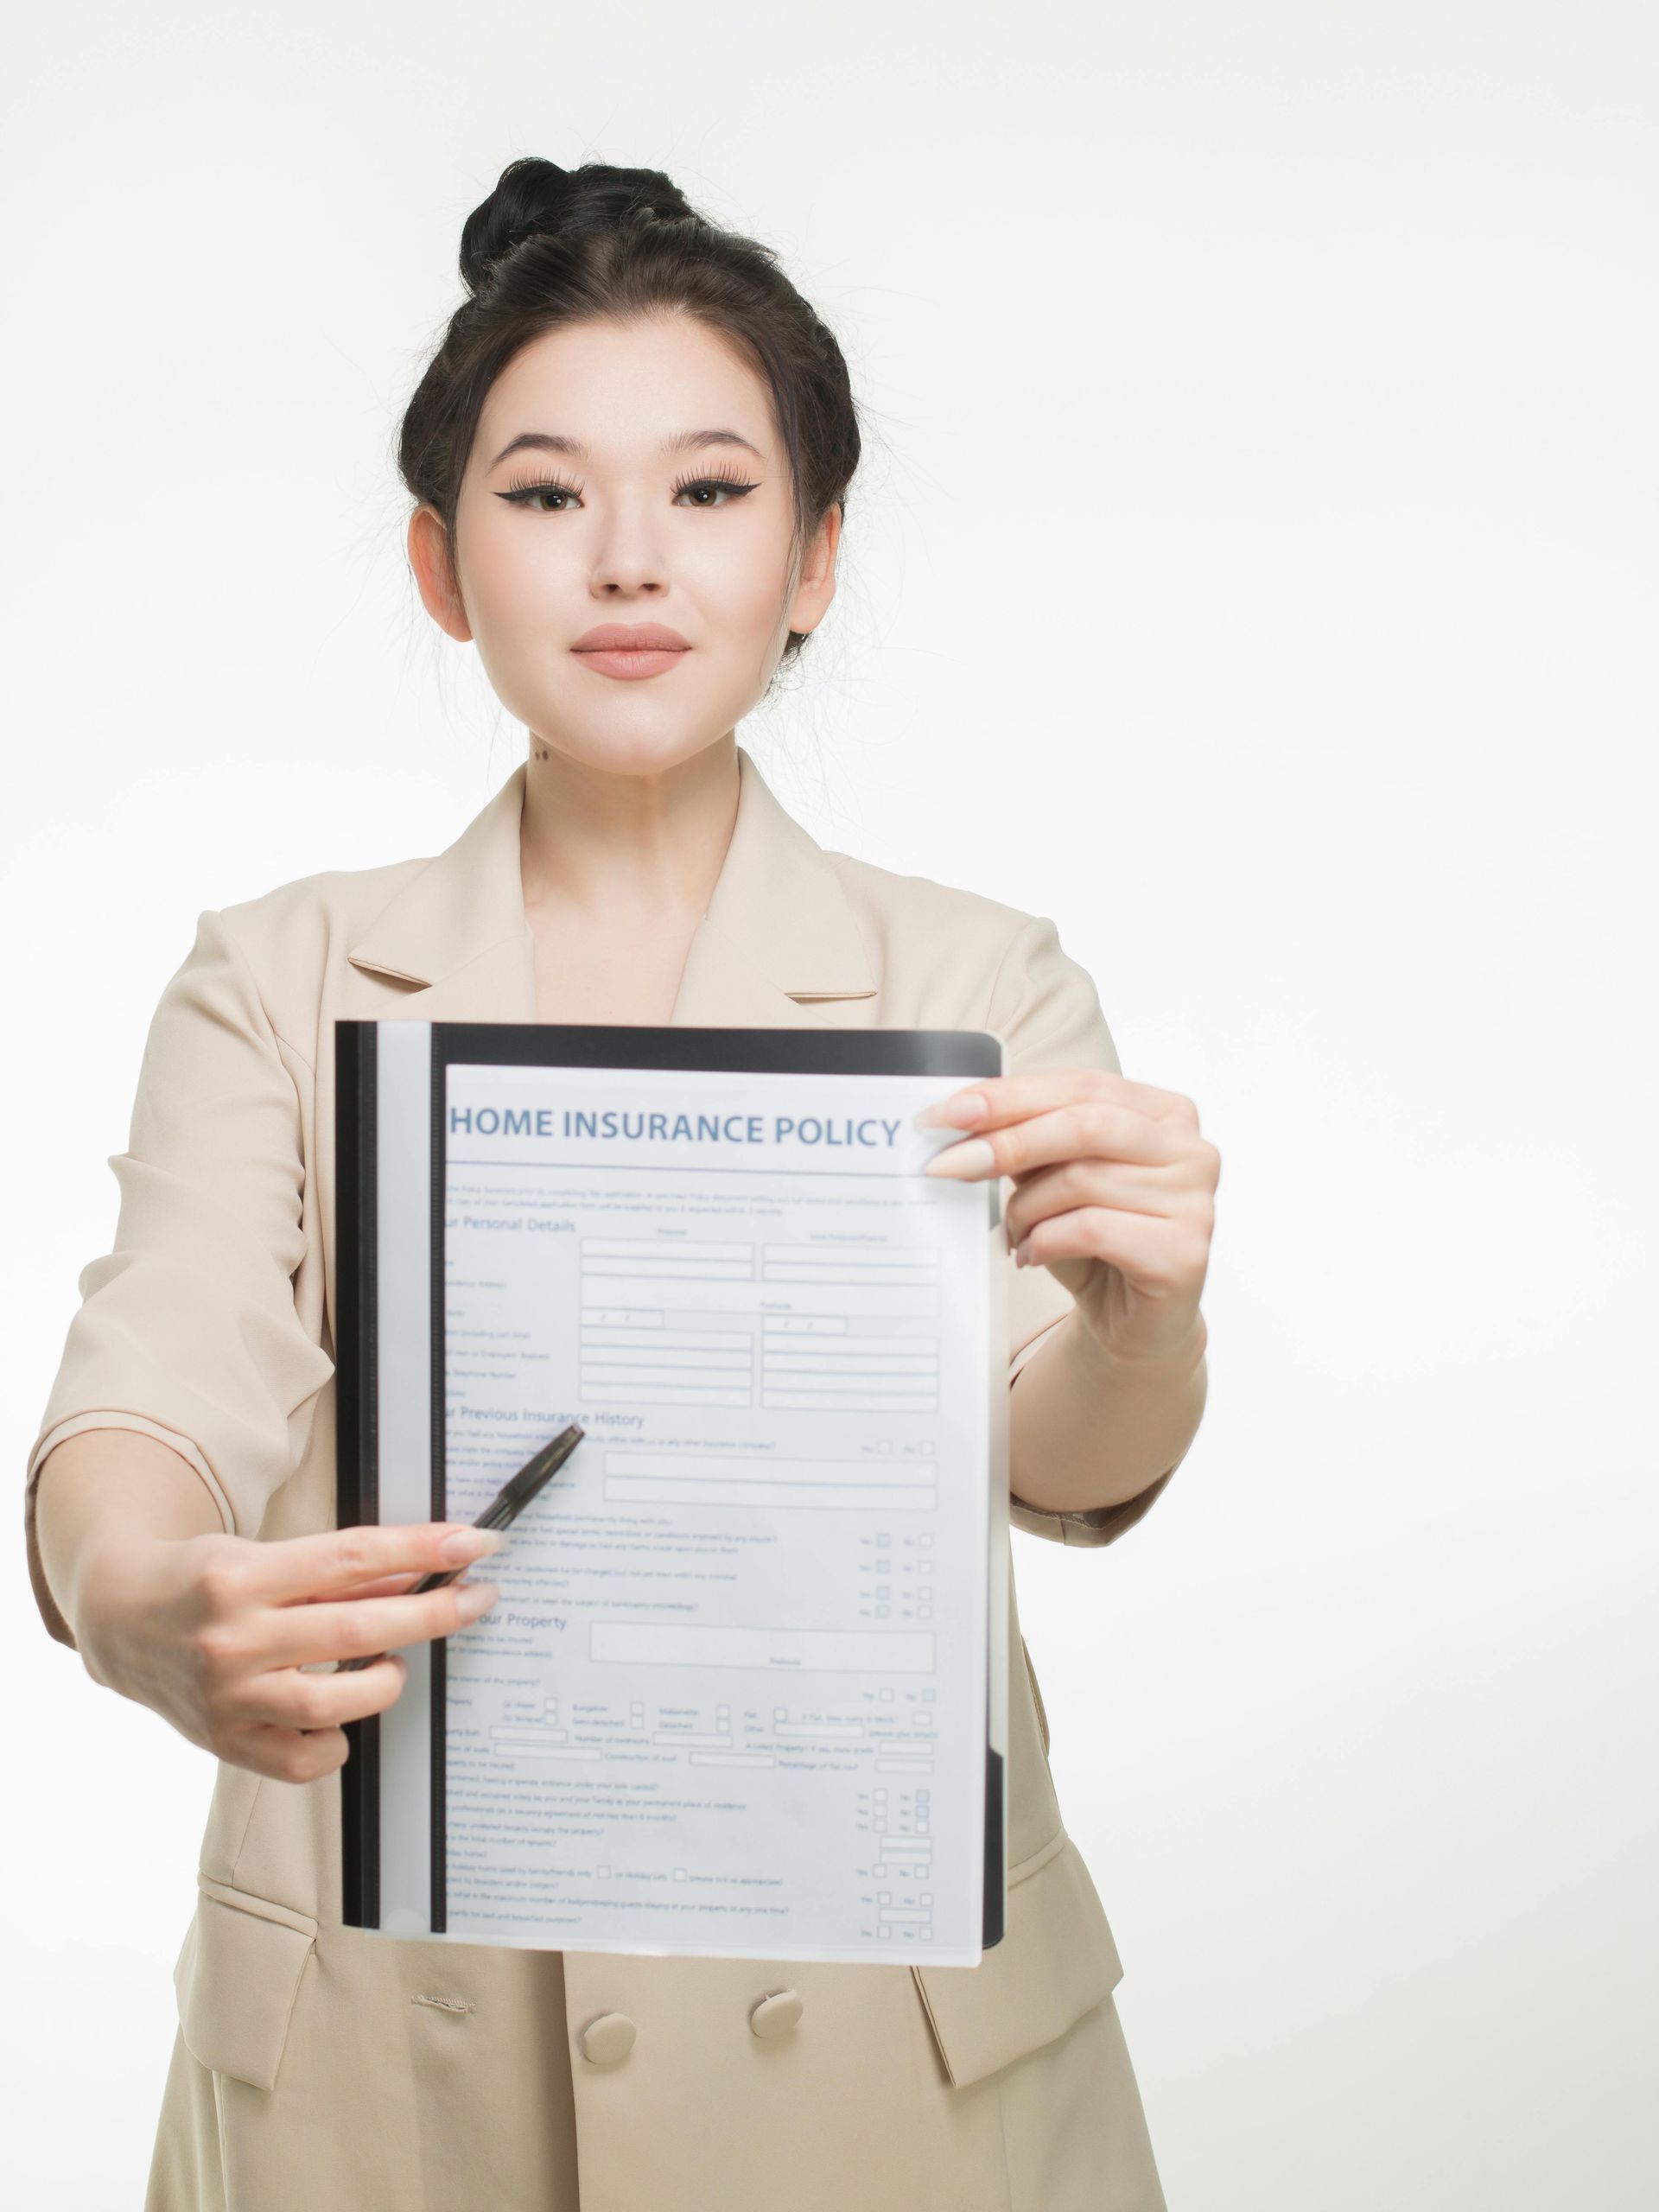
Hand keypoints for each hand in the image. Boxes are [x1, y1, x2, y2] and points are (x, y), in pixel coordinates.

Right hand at [75, 1520, 505, 1783]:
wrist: (122, 1621)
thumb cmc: (205, 1580)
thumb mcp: (265, 1555)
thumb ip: (337, 1573)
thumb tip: (419, 1573)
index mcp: (241, 1576)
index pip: (354, 1557)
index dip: (423, 1549)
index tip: (475, 1543)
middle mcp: (231, 1639)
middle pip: (357, 1630)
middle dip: (433, 1613)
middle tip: (477, 1599)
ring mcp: (226, 1697)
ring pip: (334, 1704)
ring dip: (385, 1683)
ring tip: (393, 1666)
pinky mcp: (224, 1742)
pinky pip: (303, 1759)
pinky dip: (337, 1740)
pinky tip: (341, 1716)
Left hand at [919, 1070, 1218, 1363]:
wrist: (1135, 1324)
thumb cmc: (1097, 1243)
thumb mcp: (1057, 1181)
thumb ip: (1029, 1143)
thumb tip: (963, 1118)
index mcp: (1165, 1114)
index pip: (1081, 1085)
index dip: (1011, 1095)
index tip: (948, 1112)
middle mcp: (1191, 1151)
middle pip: (1085, 1124)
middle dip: (1008, 1142)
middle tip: (951, 1164)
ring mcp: (1195, 1201)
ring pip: (1082, 1180)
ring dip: (1025, 1209)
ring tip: (1013, 1234)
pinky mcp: (1183, 1252)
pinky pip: (1092, 1228)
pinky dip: (1045, 1240)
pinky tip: (1032, 1255)